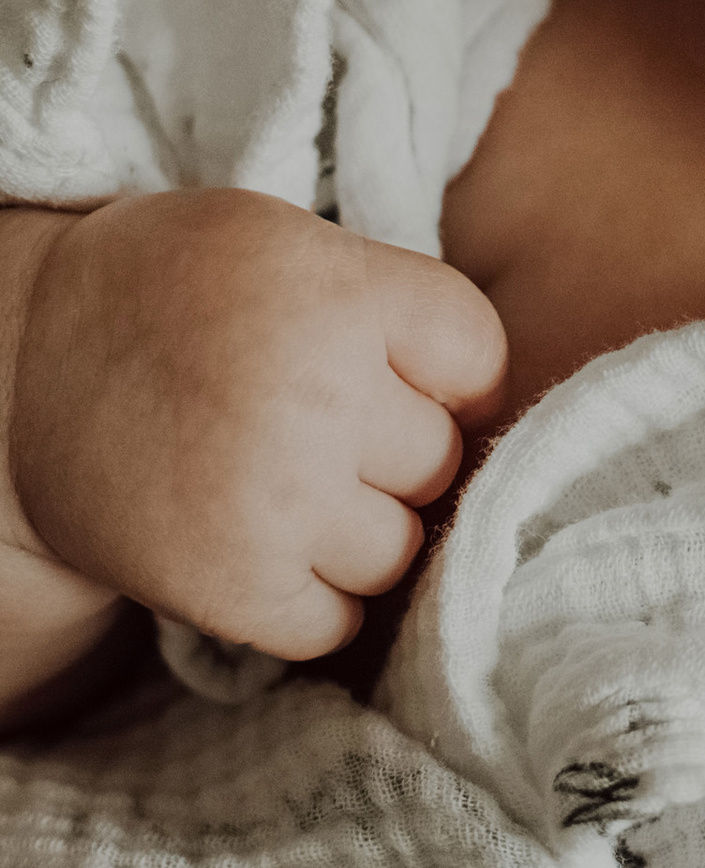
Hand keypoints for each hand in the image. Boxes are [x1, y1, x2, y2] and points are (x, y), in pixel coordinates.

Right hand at [0, 189, 506, 658]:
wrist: (21, 373)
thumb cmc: (175, 298)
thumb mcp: (286, 246)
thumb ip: (391, 304)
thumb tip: (495, 405)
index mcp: (336, 294)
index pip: (478, 357)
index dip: (444, 373)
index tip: (394, 373)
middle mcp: (315, 396)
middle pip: (439, 459)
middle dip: (392, 451)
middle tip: (317, 430)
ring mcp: (274, 500)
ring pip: (400, 549)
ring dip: (358, 530)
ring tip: (288, 489)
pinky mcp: (231, 586)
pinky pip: (337, 621)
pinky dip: (312, 598)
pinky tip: (266, 547)